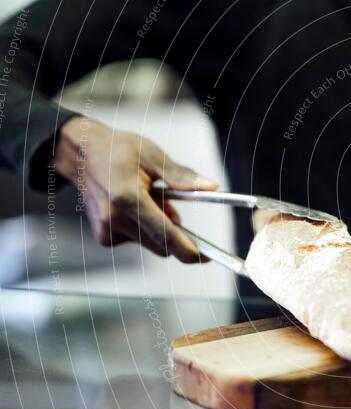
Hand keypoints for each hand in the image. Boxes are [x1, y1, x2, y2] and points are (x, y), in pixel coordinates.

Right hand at [52, 116, 217, 261]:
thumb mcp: (152, 155)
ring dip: (159, 227)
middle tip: (172, 206)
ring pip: (151, 242)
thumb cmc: (116, 151)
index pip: (164, 233)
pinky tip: (133, 206)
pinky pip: (138, 239)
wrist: (81, 155)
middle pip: (161, 244)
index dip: (186, 248)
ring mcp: (106, 230)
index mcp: (127, 198)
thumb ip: (182, 176)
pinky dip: (144, 228)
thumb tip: (211, 187)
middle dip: (175, 233)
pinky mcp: (104, 237)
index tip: (204, 257)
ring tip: (146, 198)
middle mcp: (114, 218)